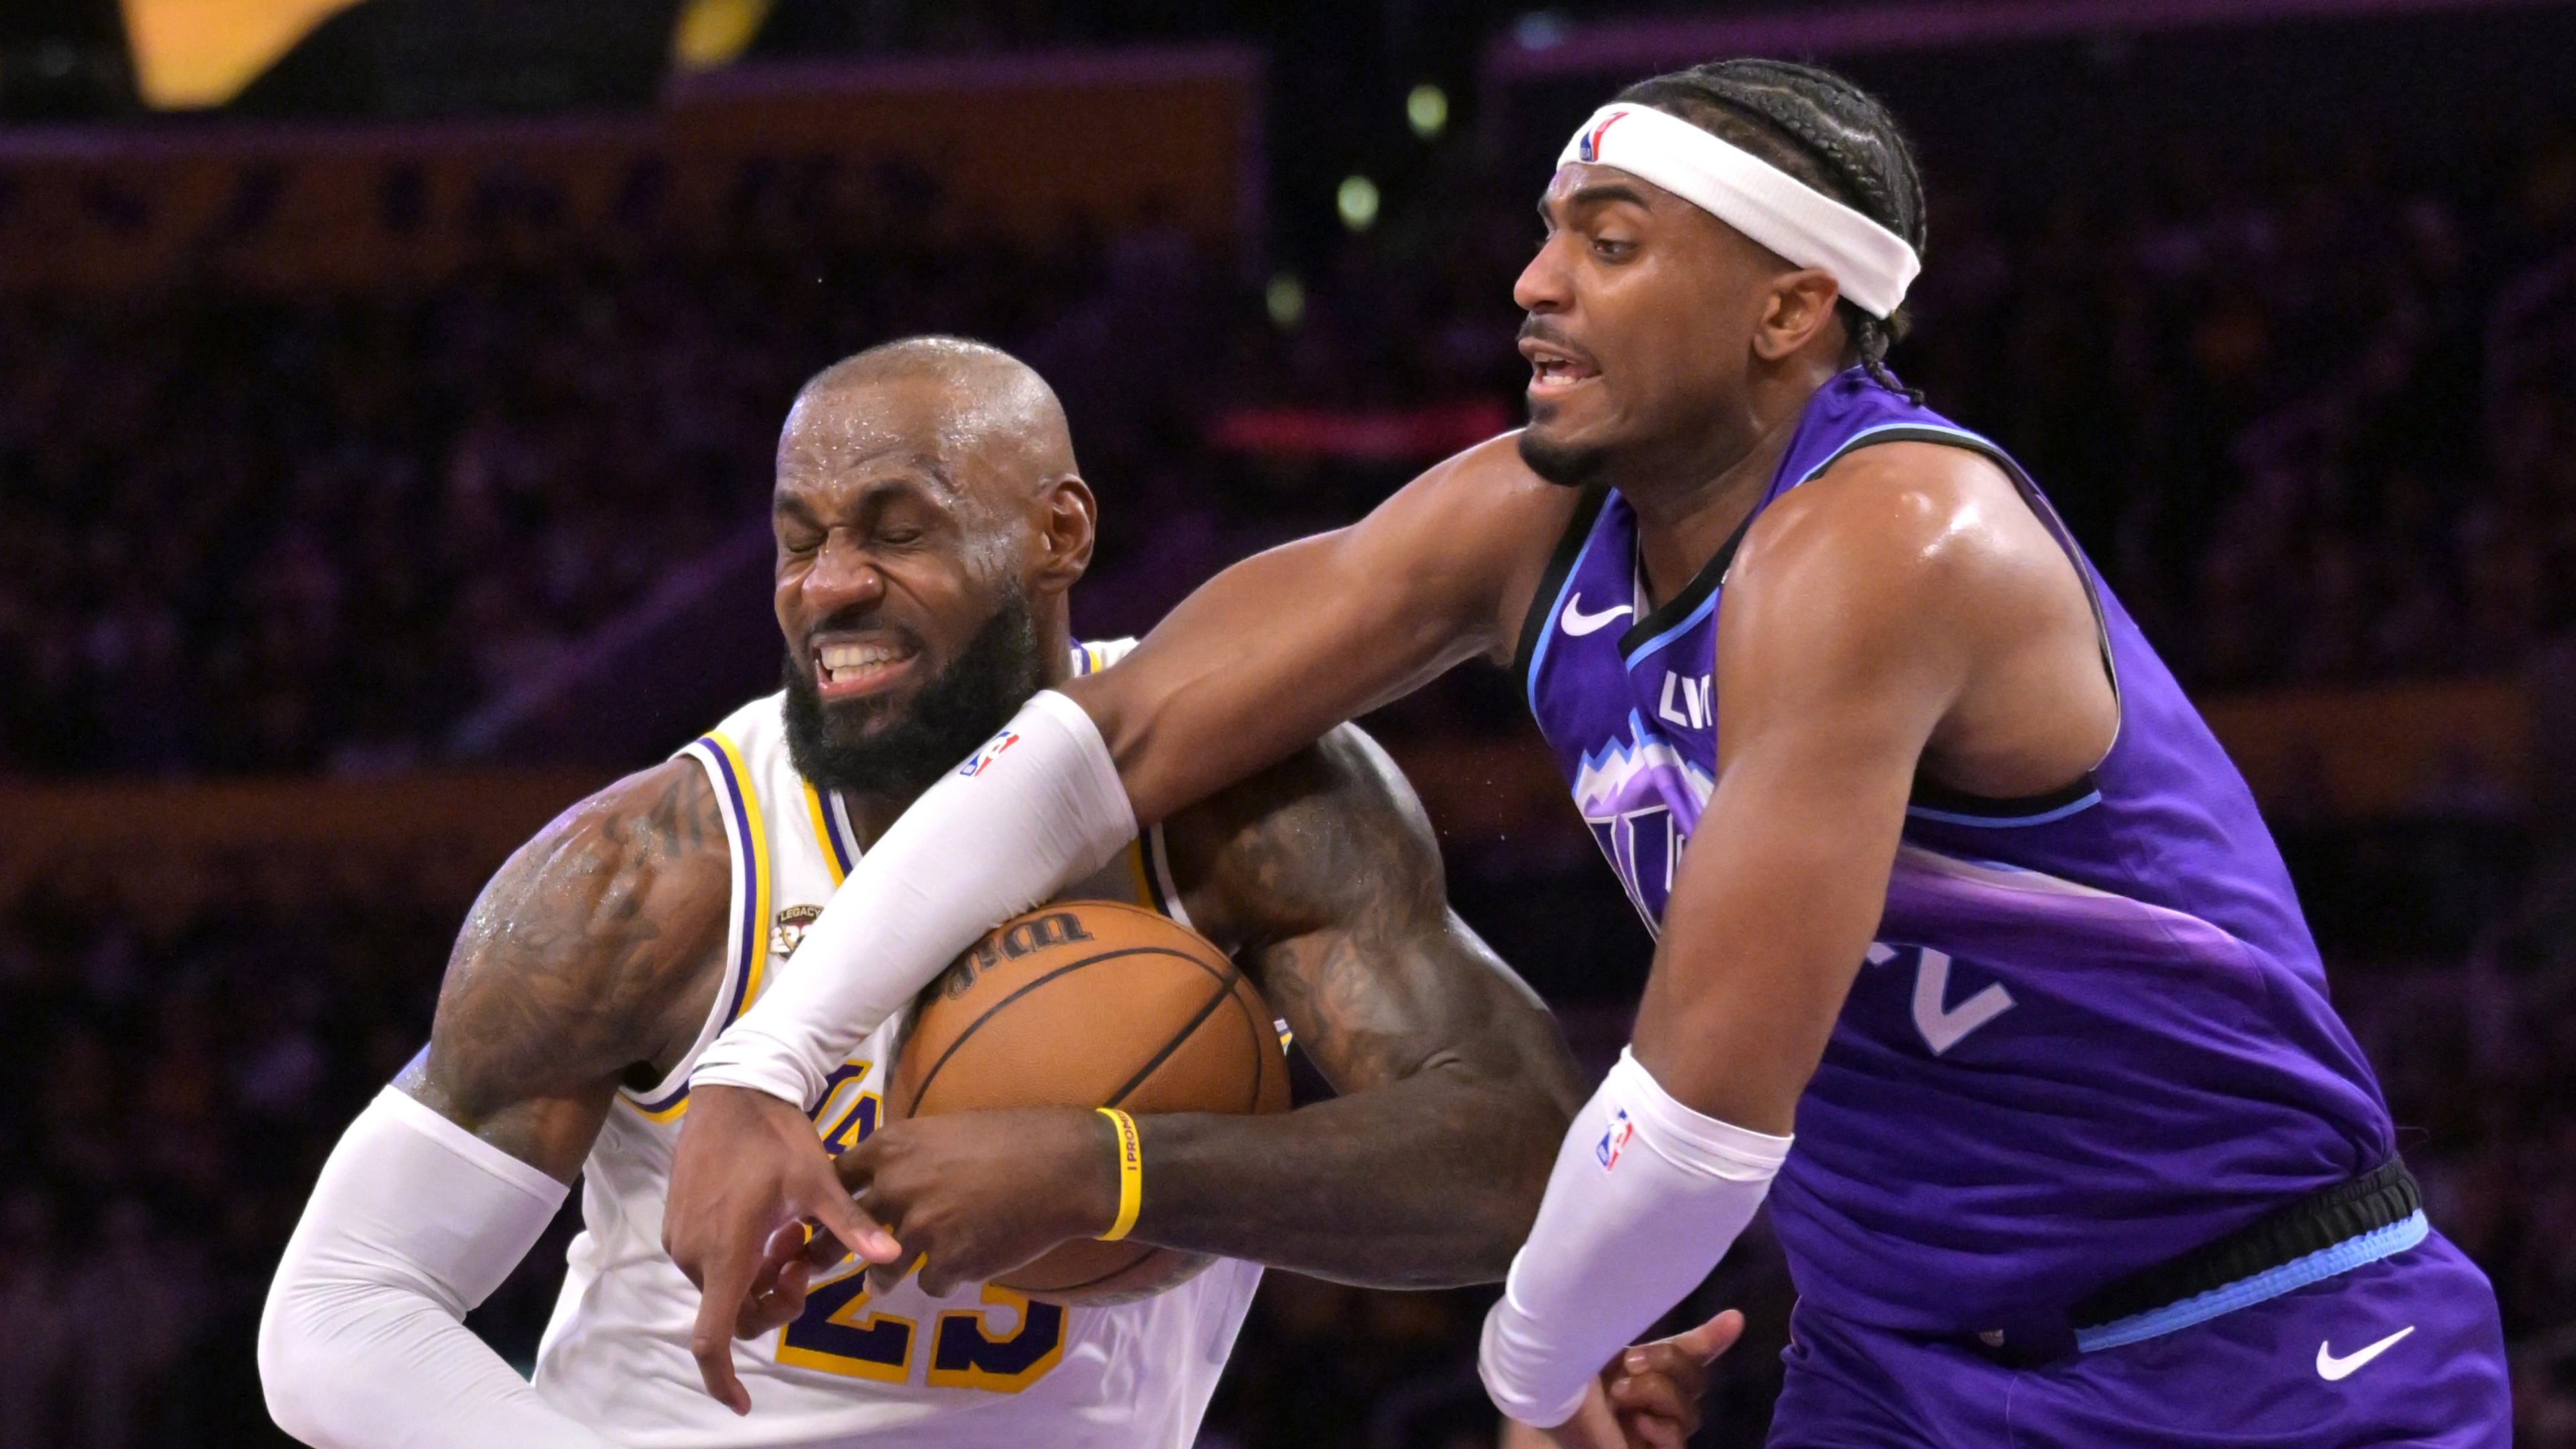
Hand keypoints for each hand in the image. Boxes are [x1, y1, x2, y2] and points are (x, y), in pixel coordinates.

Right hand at [663, 1084, 901, 1413]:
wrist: (732, 1091)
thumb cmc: (775, 1138)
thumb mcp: (819, 1182)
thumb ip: (850, 1226)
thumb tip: (892, 1257)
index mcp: (725, 1256)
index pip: (712, 1339)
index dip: (723, 1380)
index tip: (742, 1405)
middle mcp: (694, 1256)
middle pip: (731, 1313)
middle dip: (773, 1302)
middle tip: (806, 1262)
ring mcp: (681, 1240)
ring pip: (723, 1288)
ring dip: (760, 1278)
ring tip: (791, 1234)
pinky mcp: (677, 1224)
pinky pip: (711, 1264)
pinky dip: (742, 1261)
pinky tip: (770, 1225)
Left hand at [838, 1106, 1120, 1296]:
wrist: (1063, 1167)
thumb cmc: (1011, 1138)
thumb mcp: (945, 1130)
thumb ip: (906, 1156)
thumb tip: (882, 1177)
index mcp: (891, 1148)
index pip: (836, 1178)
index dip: (830, 1200)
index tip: (831, 1214)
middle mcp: (896, 1188)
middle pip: (844, 1230)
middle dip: (836, 1250)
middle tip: (831, 1261)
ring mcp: (921, 1229)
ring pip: (881, 1270)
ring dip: (883, 1277)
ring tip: (882, 1283)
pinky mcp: (950, 1263)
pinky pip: (929, 1284)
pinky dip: (942, 1279)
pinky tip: (960, 1266)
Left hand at [1506, 1309, 1743, 1448]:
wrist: (1538, 1393)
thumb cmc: (1563, 1361)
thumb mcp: (1611, 1335)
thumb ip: (1650, 1325)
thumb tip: (1704, 1305)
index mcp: (1638, 1362)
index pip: (1687, 1353)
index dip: (1711, 1340)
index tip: (1733, 1319)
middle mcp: (1648, 1392)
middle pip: (1695, 1377)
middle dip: (1667, 1363)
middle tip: (1628, 1362)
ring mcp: (1649, 1425)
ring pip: (1689, 1409)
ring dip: (1655, 1394)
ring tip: (1619, 1396)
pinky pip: (1677, 1441)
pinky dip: (1658, 1428)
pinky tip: (1633, 1423)